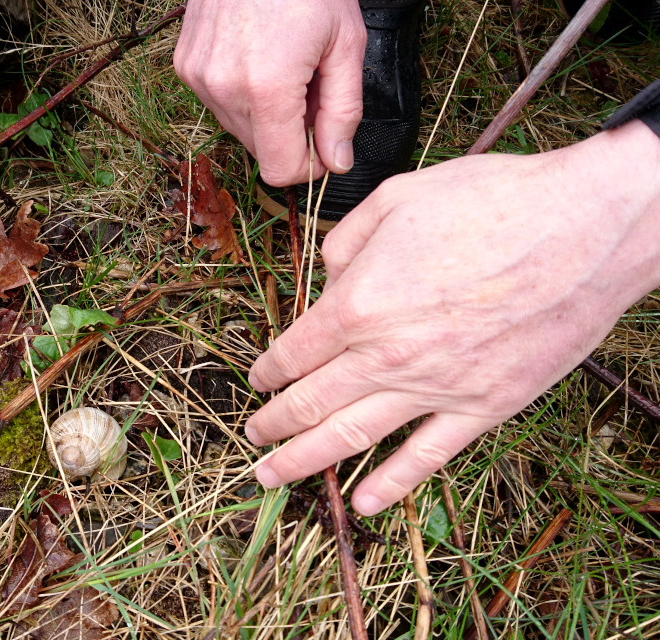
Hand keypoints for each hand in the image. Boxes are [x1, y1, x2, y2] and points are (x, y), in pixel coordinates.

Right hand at [173, 0, 366, 185]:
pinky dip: (242, 93)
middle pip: (260, 150)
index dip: (307, 167)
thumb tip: (336, 161)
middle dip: (289, 133)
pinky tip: (258, 58)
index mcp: (267, 87)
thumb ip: (343, 111)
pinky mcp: (185, 65)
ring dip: (266, 114)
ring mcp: (198, 76)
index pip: (279, 169)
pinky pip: (219, 103)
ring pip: (239, 128)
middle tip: (309, 90)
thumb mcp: (346, 44)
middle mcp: (223, 87)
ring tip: (284, 68)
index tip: (323, 147)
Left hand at [246, 121, 659, 514]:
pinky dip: (391, 484)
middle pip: (311, 403)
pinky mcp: (484, 407)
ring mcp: (436, 388)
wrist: (587, 228)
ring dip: (304, 461)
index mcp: (359, 304)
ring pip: (352, 438)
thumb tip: (327, 278)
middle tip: (252, 438)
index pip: (294, 352)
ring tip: (270, 477)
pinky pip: (427, 457)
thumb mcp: (397, 198)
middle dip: (272, 424)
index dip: (267, 370)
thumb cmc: (493, 202)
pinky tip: (362, 502)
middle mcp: (387, 356)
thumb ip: (345, 243)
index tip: (258, 379)